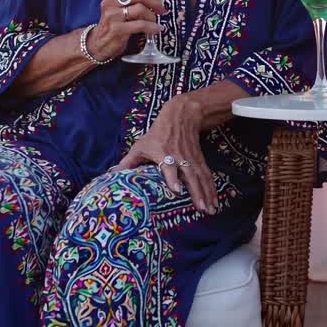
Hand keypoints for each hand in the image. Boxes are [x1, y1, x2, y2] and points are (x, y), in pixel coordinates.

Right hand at [89, 0, 166, 59]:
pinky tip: (157, 29)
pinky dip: (152, 27)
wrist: (99, 43)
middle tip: (163, 9)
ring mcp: (113, 15)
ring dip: (153, 16)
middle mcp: (111, 1)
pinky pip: (140, 24)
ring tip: (156, 22)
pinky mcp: (117, 29)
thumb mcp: (120, 7)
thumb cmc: (115, 23)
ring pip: (140, 9)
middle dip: (155, 1)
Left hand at [111, 95, 218, 213]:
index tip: (177, 190)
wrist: (180, 117)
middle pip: (190, 175)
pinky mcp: (200, 160)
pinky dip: (212, 189)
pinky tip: (214, 201)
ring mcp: (192, 159)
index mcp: (164, 153)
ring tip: (210, 209)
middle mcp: (180, 157)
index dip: (173, 177)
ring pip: (201, 178)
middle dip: (196, 192)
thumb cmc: (156, 134)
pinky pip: (207, 176)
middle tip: (201, 208)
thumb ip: (128, 162)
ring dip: (207, 194)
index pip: (169, 166)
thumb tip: (112, 174)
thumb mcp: (141, 145)